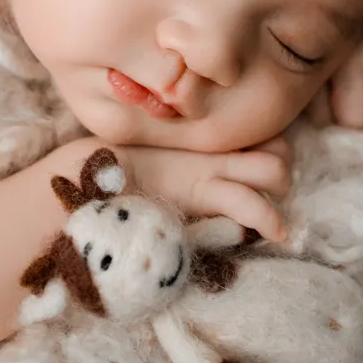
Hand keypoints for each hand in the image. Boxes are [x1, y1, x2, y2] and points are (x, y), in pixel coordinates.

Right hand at [114, 137, 291, 242]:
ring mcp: (210, 167)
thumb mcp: (148, 154)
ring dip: (279, 188)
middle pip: (278, 142)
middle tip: (265, 177)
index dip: (267, 142)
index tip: (256, 157)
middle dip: (281, 161)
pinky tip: (280, 234)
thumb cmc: (108, 167)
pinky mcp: (202, 192)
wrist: (81, 172)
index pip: (256, 128)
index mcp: (201, 133)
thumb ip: (174, 154)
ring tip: (270, 205)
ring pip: (277, 168)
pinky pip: (251, 204)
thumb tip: (196, 165)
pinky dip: (271, 221)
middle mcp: (212, 146)